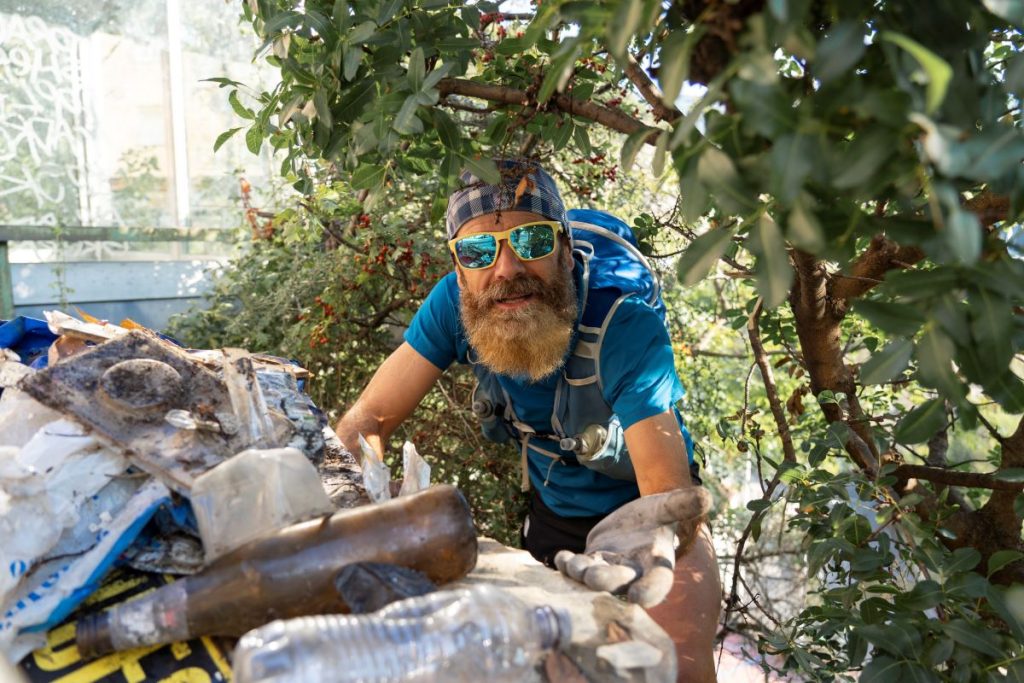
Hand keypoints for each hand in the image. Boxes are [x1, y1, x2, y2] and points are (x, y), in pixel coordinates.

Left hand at [554, 487, 710, 607]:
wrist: (636, 521)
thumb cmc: (656, 517)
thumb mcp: (667, 508)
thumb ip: (682, 505)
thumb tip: (706, 495)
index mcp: (656, 563)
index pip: (658, 583)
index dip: (650, 592)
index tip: (640, 599)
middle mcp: (632, 572)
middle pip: (620, 583)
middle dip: (607, 581)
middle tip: (595, 578)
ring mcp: (609, 569)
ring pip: (593, 576)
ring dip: (581, 573)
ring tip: (572, 563)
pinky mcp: (590, 562)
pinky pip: (576, 567)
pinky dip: (567, 564)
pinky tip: (560, 557)